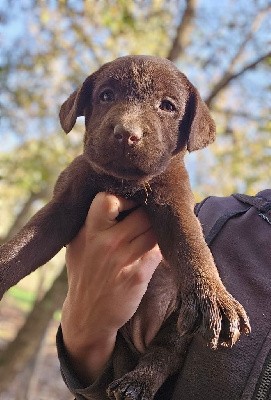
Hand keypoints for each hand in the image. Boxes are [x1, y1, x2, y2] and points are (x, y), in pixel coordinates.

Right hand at [61, 192, 161, 382]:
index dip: (125, 198)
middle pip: (142, 214)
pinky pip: (158, 251)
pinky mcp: (138, 276)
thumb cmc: (84, 273)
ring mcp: (122, 260)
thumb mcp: (77, 244)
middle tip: (148, 219)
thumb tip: (115, 198)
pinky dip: (159, 249)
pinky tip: (151, 252)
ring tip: (149, 235)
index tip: (129, 205)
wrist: (87, 315)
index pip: (109, 200)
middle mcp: (106, 244)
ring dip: (155, 232)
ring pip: (154, 232)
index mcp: (88, 232)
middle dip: (147, 215)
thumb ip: (91, 222)